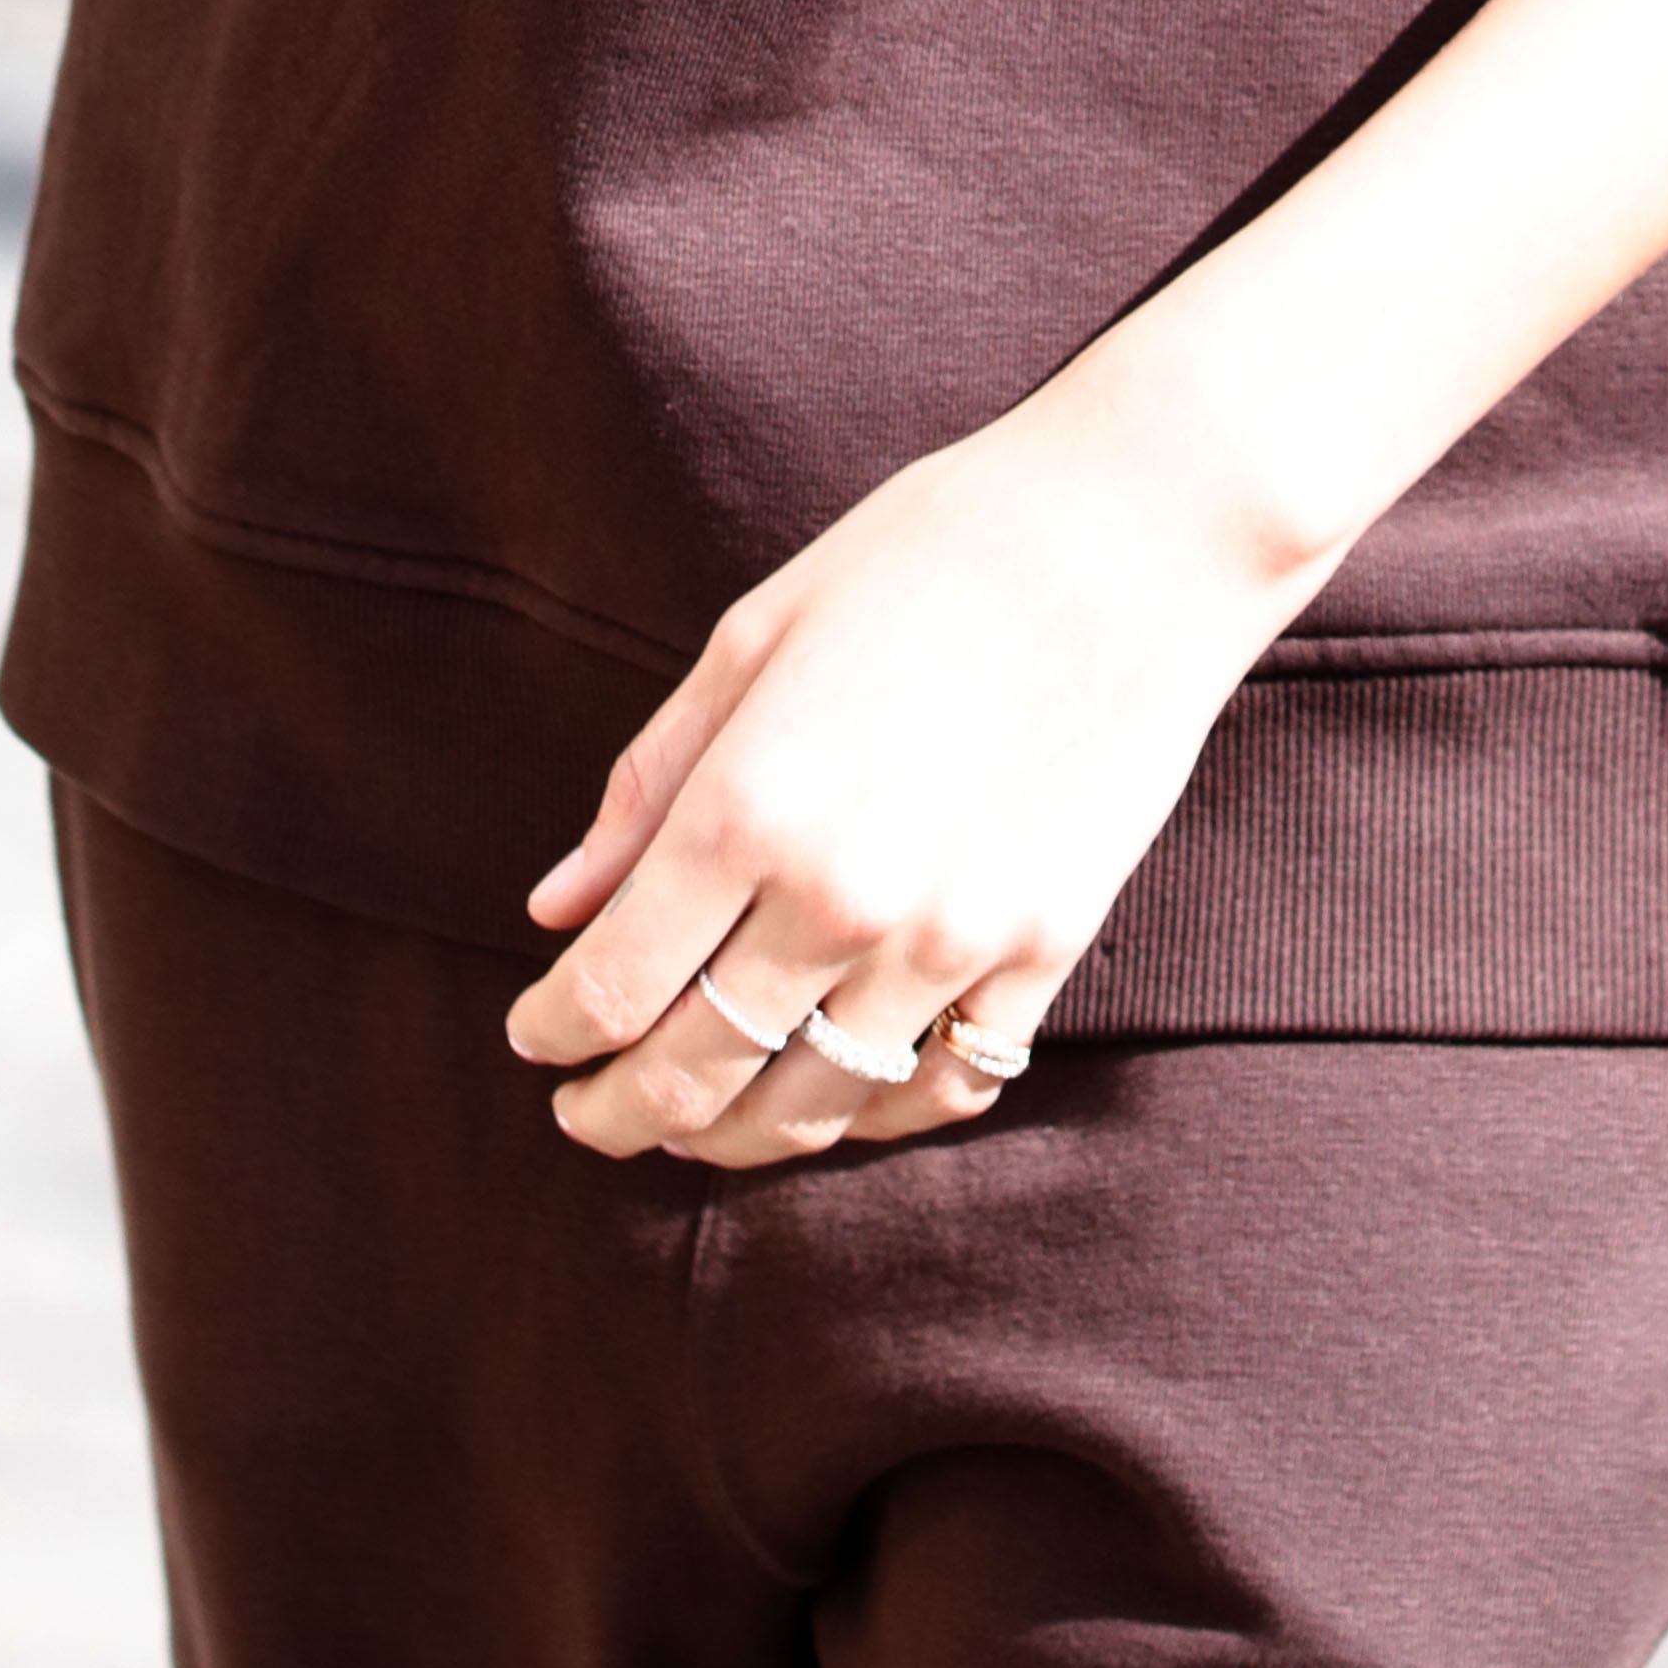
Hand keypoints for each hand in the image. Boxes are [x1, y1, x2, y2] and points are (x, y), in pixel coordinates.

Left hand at [505, 368, 1315, 1169]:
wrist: (1135, 532)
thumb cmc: (929, 553)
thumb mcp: (757, 633)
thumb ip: (650, 783)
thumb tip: (556, 908)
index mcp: (752, 803)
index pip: (613, 984)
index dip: (555, 1032)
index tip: (532, 1038)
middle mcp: (843, 896)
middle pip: (696, 1073)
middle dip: (620, 1111)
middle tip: (586, 1112)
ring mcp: (954, 939)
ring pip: (811, 1107)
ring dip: (731, 1135)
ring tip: (694, 1119)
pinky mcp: (1045, 954)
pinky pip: (939, 1089)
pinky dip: (871, 1115)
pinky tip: (830, 1095)